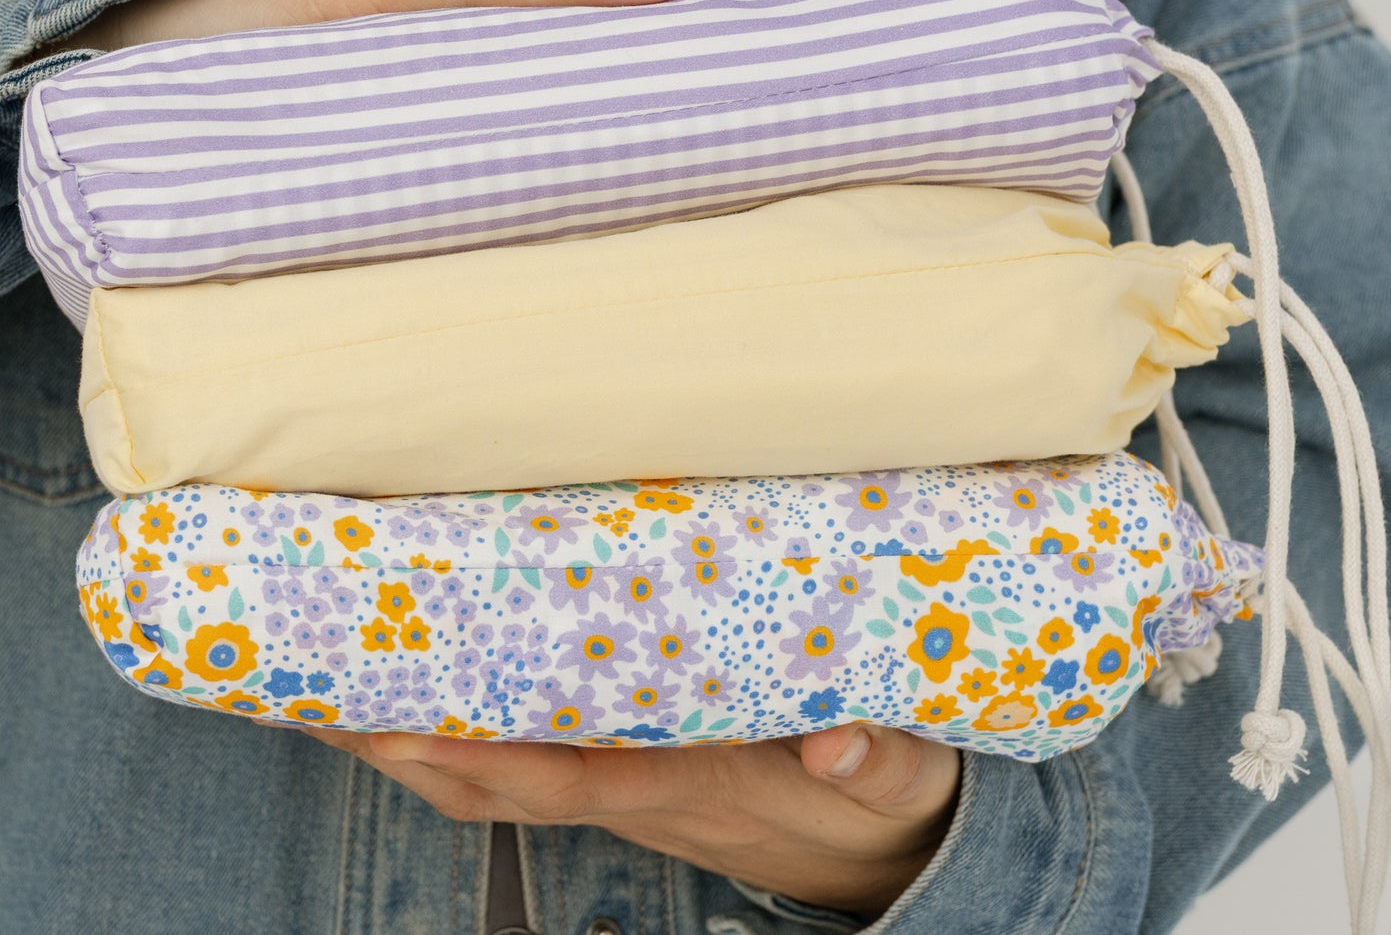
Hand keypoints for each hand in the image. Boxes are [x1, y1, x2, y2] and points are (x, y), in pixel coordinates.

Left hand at [304, 722, 961, 917]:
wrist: (877, 855)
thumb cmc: (879, 803)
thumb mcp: (903, 776)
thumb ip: (878, 757)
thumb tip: (839, 741)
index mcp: (697, 786)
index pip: (581, 778)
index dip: (495, 760)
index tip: (418, 725)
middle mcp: (642, 792)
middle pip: (507, 787)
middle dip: (415, 750)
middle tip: (330, 691)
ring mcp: (628, 788)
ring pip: (502, 783)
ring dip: (419, 747)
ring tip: (342, 691)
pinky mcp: (631, 775)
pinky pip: (528, 767)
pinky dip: (463, 744)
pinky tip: (426, 704)